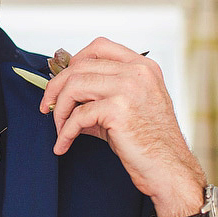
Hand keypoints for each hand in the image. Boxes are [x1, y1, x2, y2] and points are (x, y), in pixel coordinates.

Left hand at [42, 38, 217, 216]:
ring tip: (58, 129)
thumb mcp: (129, 109)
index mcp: (143, 67)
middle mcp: (137, 72)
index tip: (61, 83)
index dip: (74, 62)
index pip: (100, 46)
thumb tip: (64, 97)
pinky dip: (65, 132)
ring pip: (75, 85)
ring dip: (60, 109)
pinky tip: (62, 145)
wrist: (169, 169)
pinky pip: (77, 116)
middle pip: (81, 65)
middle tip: (48, 107)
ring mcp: (128, 88)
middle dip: (57, 87)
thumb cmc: (150, 144)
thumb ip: (102, 96)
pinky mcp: (118, 110)